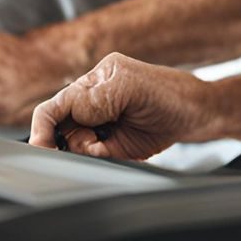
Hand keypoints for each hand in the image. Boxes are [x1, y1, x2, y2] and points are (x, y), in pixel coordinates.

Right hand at [29, 53, 212, 158]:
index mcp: (94, 81)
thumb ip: (97, 98)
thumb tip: (71, 111)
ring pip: (75, 148)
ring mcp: (102, 126)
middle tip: (94, 143)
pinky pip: (92, 159)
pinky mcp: (112, 147)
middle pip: (60, 131)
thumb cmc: (171, 94)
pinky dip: (98, 159)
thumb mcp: (131, 88)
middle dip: (71, 142)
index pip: (55, 106)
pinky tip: (115, 150)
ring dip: (87, 152)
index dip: (43, 128)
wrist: (199, 115)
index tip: (41, 147)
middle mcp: (93, 104)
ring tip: (111, 143)